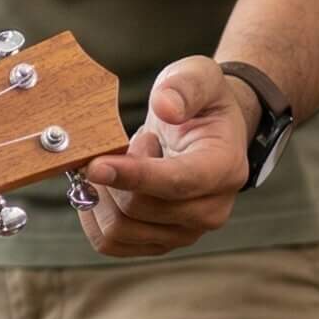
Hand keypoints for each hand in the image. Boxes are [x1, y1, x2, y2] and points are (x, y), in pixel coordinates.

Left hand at [78, 56, 252, 257]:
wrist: (206, 132)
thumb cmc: (200, 102)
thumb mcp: (198, 76)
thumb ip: (184, 86)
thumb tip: (166, 108)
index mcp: (224, 168)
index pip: (176, 182)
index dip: (133, 175)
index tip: (95, 165)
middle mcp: (211, 210)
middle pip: (140, 207)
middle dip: (114, 173)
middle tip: (124, 143)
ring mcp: (187, 231)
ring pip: (121, 230)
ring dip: (102, 196)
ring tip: (119, 163)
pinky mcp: (161, 241)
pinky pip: (112, 242)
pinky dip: (94, 216)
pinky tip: (101, 187)